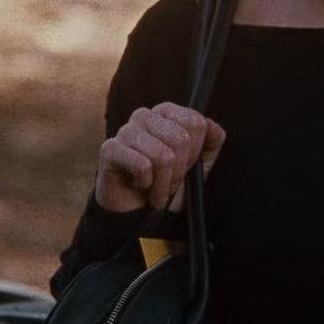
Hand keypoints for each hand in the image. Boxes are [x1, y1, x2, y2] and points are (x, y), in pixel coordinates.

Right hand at [94, 102, 225, 212]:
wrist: (136, 210)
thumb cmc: (166, 181)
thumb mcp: (198, 164)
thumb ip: (211, 143)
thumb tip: (212, 127)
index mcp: (166, 113)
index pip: (195, 122)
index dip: (196, 152)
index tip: (187, 167)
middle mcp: (145, 115)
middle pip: (181, 139)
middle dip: (180, 171)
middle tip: (170, 183)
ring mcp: (126, 130)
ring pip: (163, 156)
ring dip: (163, 183)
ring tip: (156, 189)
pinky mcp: (110, 149)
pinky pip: (143, 166)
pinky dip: (147, 184)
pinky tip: (140, 186)